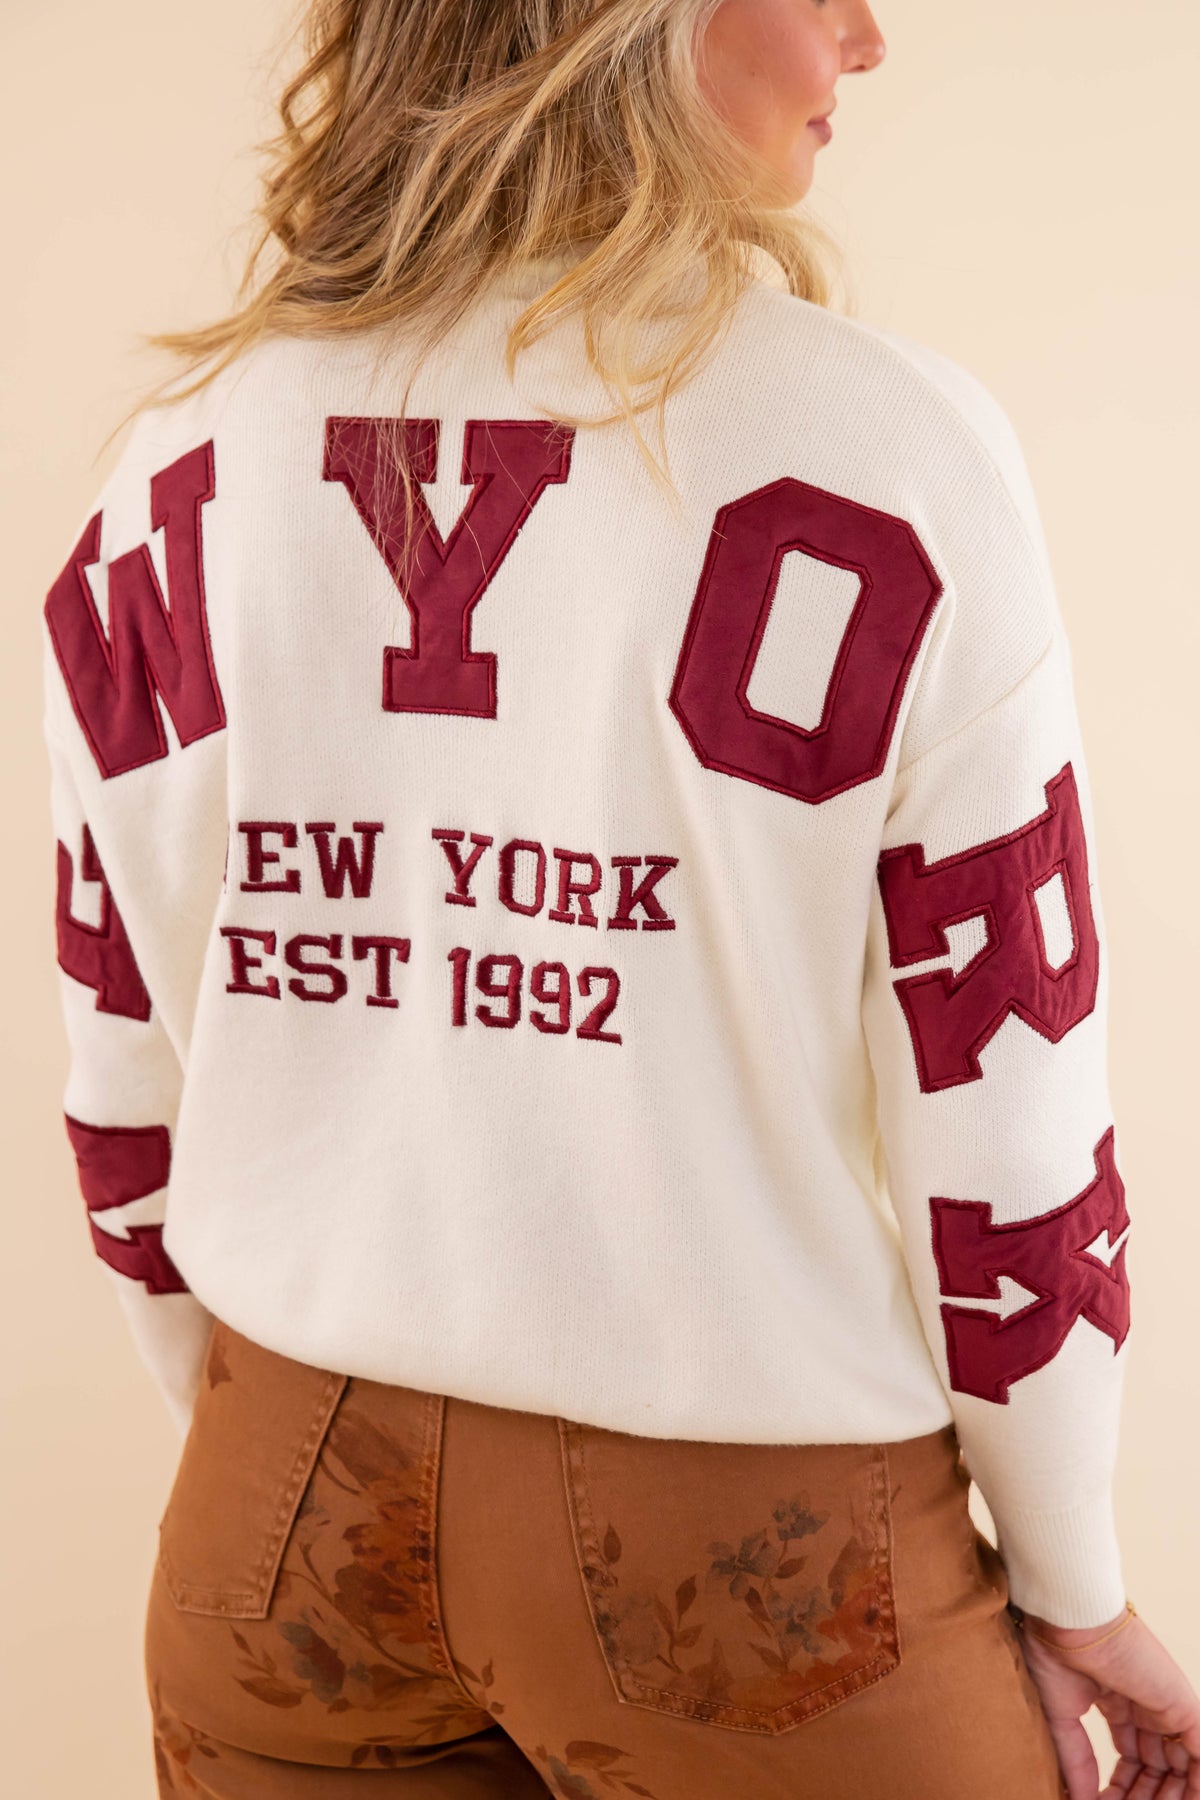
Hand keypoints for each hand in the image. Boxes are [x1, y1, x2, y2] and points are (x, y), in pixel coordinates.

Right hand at [1013, 1604, 1199, 1798]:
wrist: (1070, 1623)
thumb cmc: (1055, 1655)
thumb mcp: (1061, 1718)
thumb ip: (1076, 1761)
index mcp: (1117, 1700)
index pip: (1131, 1757)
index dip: (1120, 1788)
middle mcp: (1146, 1705)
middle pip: (1155, 1767)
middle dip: (1143, 1796)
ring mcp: (1166, 1707)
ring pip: (1181, 1768)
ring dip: (1168, 1797)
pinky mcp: (1183, 1709)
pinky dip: (1195, 1788)